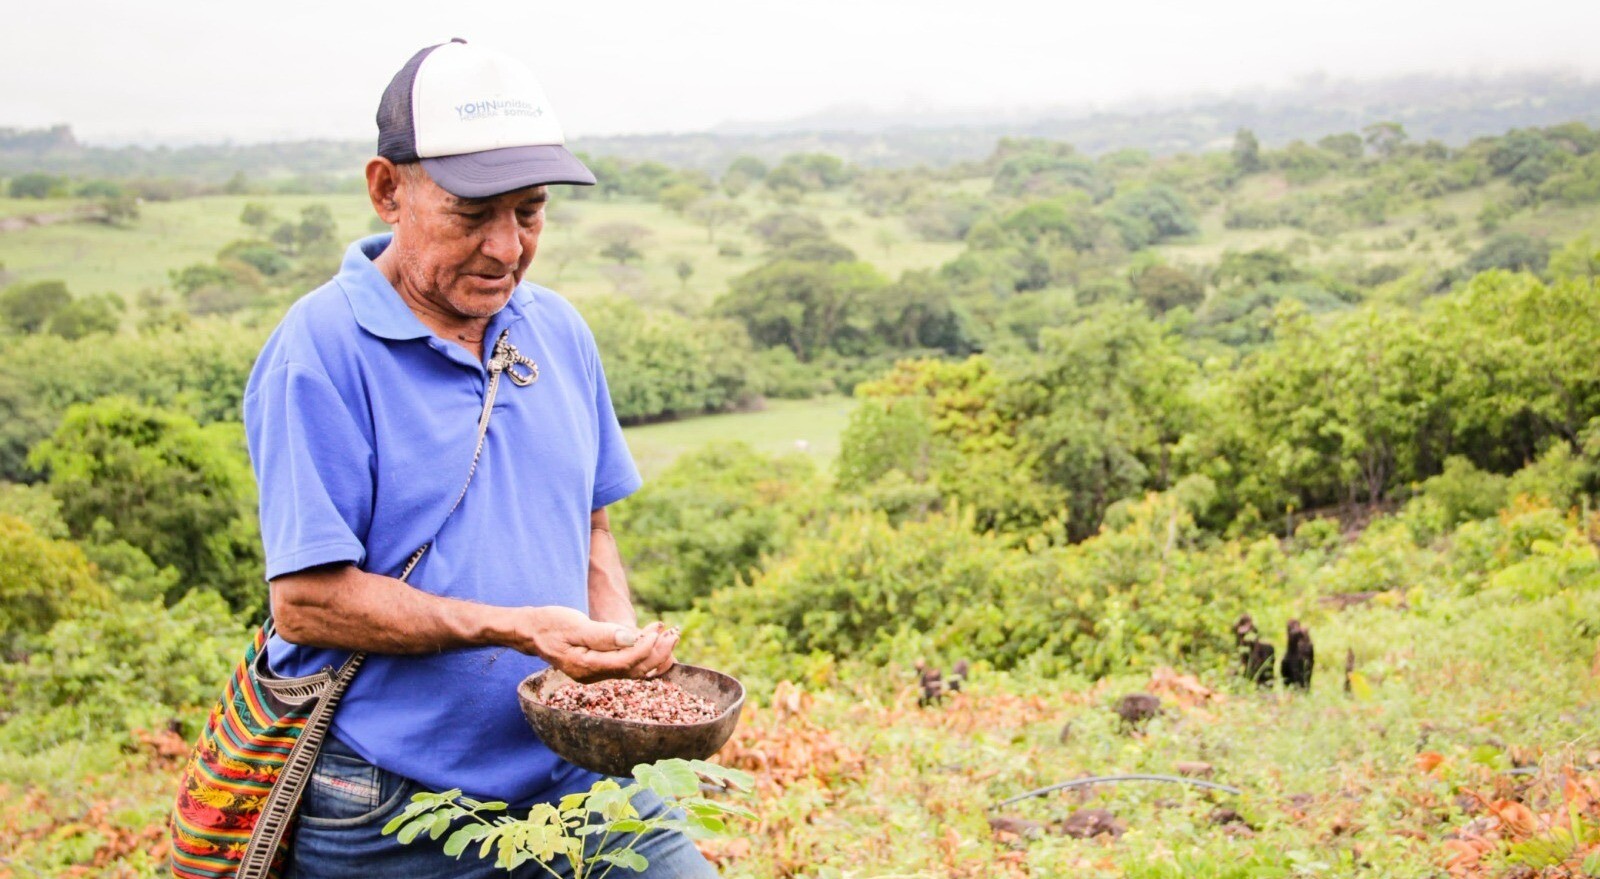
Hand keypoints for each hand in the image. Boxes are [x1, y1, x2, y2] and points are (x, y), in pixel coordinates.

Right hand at [514, 606, 678, 683]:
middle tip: (674, 633)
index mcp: (587, 666)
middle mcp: (594, 675)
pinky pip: (628, 667)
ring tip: (672, 637)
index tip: (658, 628)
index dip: (646, 646)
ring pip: (634, 671)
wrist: (532, 631)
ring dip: (656, 655)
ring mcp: (597, 673)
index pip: (626, 661)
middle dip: (658, 652)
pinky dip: (645, 656)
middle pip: (635, 670)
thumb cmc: (550, 624)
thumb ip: (602, 634)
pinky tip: (657, 646)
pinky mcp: (600, 666)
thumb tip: (631, 638)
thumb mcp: (574, 625)